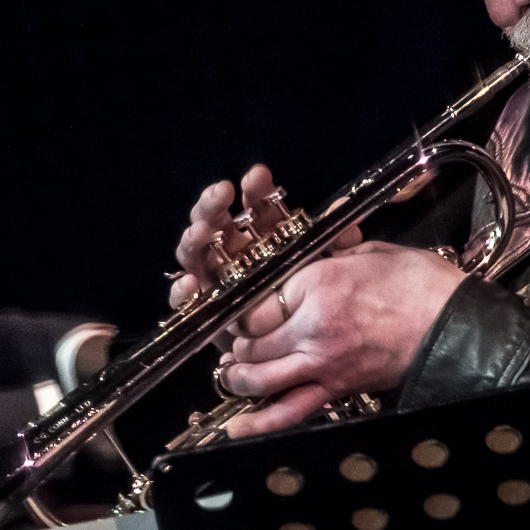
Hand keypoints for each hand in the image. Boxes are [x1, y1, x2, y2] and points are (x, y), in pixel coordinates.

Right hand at [166, 164, 361, 315]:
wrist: (293, 353)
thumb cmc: (309, 307)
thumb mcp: (327, 275)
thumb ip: (336, 249)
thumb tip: (347, 222)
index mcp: (261, 238)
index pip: (254, 206)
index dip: (255, 190)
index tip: (259, 175)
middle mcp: (231, 253)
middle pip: (216, 221)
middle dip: (214, 205)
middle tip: (221, 195)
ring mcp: (212, 279)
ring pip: (195, 252)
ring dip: (194, 238)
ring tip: (201, 232)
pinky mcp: (201, 309)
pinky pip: (184, 298)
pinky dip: (182, 291)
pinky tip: (189, 283)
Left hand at [220, 241, 465, 436]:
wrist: (457, 326)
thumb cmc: (422, 286)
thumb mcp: (371, 253)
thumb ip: (332, 250)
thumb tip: (319, 240)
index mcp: (318, 283)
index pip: (255, 302)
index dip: (242, 307)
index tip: (242, 306)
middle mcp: (313, 327)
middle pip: (250, 341)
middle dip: (237, 342)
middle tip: (235, 340)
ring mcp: (323, 363)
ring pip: (258, 377)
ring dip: (238, 377)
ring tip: (232, 373)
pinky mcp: (337, 389)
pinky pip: (290, 411)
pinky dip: (260, 422)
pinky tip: (237, 428)